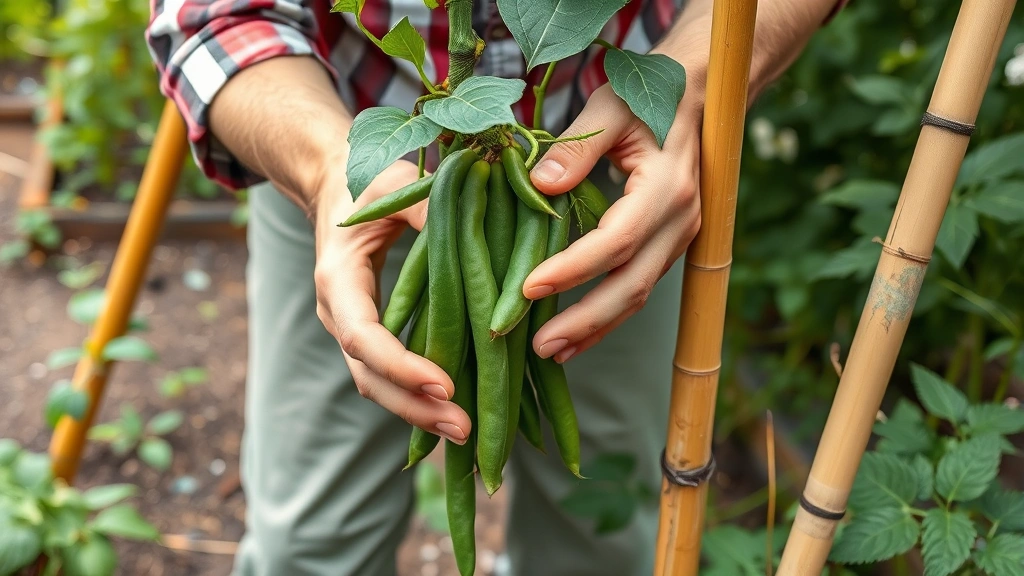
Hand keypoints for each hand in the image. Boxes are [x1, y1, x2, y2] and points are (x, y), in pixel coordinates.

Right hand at [312, 160, 471, 444]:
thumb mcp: (399, 184)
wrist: (339, 186)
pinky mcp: (373, 335)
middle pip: (369, 377)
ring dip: (419, 413)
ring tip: (466, 431)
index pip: (362, 336)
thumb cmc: (371, 181)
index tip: (443, 385)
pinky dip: (420, 398)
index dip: (400, 365)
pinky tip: (459, 411)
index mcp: (338, 279)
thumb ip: (429, 208)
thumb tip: (469, 233)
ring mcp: (353, 330)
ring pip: (378, 385)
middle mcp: (339, 313)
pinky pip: (391, 376)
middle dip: (414, 408)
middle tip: (464, 428)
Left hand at [525, 83, 702, 363]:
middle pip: (633, 284)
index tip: (528, 287)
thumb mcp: (608, 107)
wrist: (695, 97)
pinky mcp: (669, 246)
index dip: (574, 269)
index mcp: (667, 186)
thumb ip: (576, 145)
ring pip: (638, 294)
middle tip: (539, 346)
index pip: (618, 240)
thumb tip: (539, 186)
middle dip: (586, 321)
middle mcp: (681, 220)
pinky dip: (607, 316)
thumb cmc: (646, 95)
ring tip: (550, 352)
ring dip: (595, 328)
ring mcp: (680, 237)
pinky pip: (638, 288)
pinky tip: (575, 337)